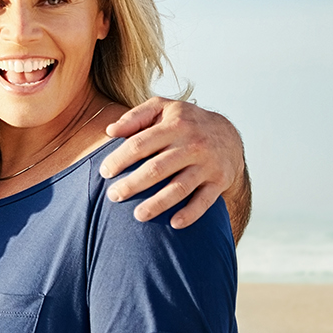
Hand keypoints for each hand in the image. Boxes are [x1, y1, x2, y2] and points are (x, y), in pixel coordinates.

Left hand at [98, 98, 244, 228]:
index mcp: (176, 125)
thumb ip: (135, 117)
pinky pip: (205, 201)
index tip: (104, 172)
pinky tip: (174, 224)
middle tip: (113, 196)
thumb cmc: (185, 122)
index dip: (120, 159)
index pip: (141, 144)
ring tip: (137, 216)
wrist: (228, 135)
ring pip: (179, 188)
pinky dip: (191, 214)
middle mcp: (193, 144)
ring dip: (158, 204)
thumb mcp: (162, 109)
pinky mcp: (220, 181)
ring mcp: (207, 164)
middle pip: (157, 168)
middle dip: (132, 184)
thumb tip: (110, 131)